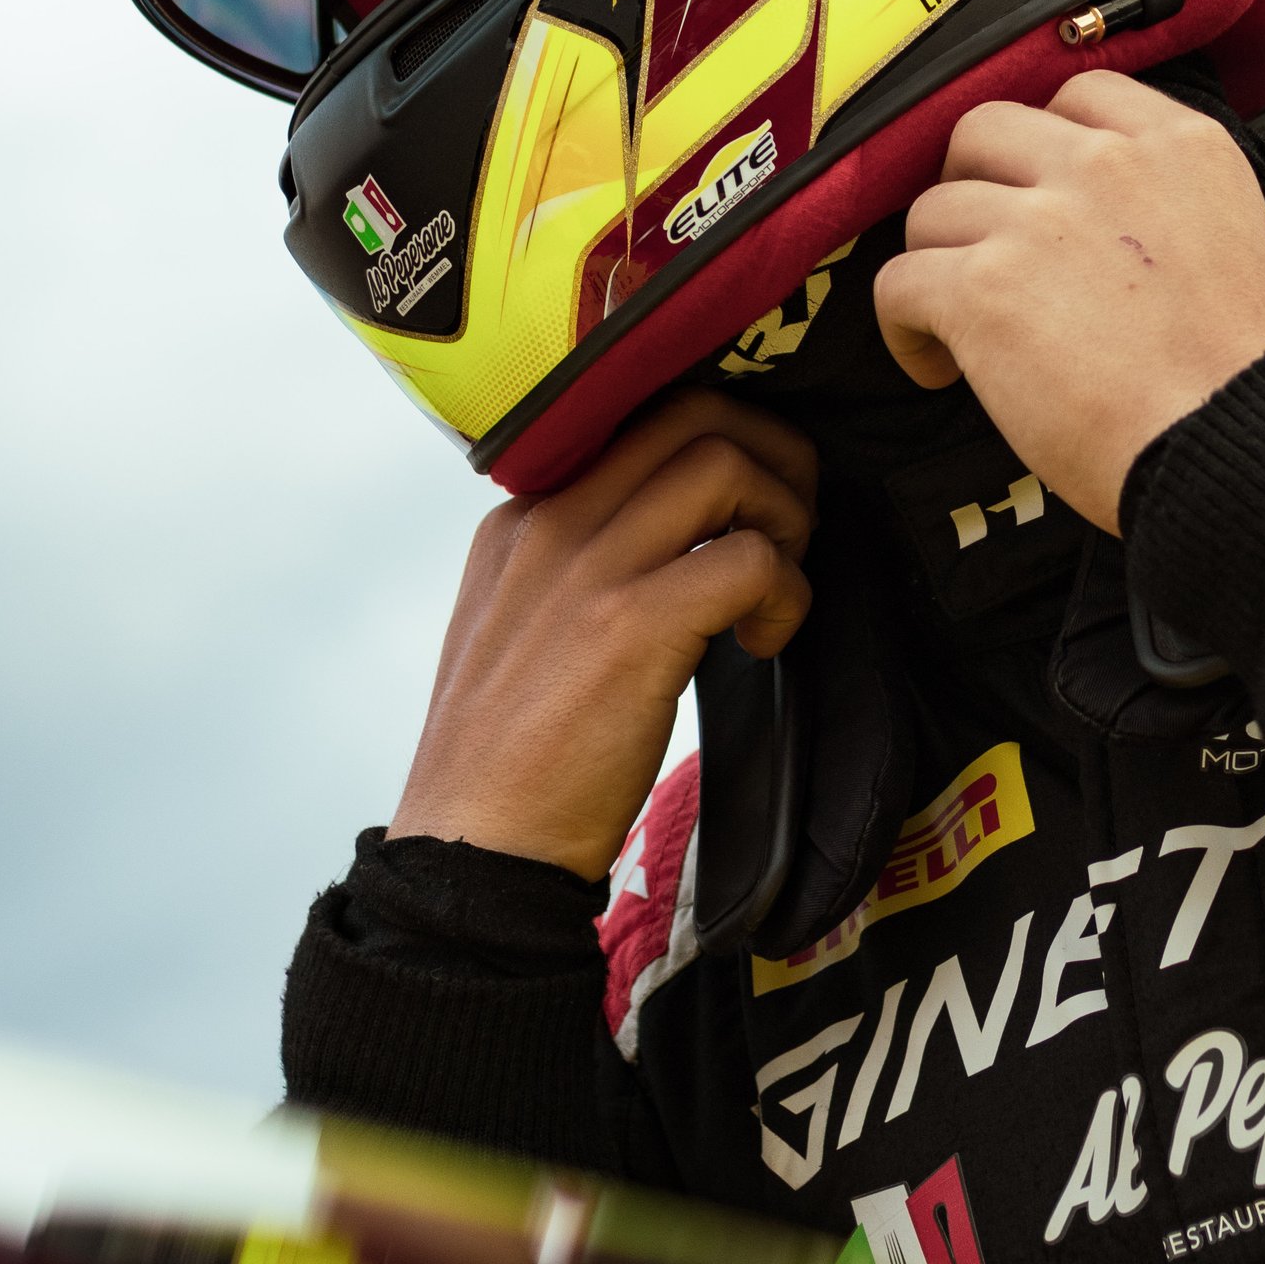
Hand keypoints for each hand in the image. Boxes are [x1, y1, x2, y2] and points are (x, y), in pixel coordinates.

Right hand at [387, 392, 816, 878]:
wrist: (474, 852)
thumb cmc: (513, 758)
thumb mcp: (519, 627)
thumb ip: (583, 566)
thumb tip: (684, 536)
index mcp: (524, 517)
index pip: (638, 413)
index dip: (722, 439)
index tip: (751, 497)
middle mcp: (552, 522)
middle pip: (692, 411)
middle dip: (773, 453)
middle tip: (790, 528)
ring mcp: (589, 570)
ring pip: (725, 464)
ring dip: (786, 518)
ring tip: (778, 590)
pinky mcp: (632, 627)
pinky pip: (749, 560)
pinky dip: (786, 595)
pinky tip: (766, 645)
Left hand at [873, 74, 1264, 531]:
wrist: (1230, 443)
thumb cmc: (1236, 379)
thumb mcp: (1234, 240)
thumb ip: (1164, 201)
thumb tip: (1094, 221)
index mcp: (1180, 147)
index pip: (1079, 94)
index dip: (1040, 143)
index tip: (1032, 185)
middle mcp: (1107, 164)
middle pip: (985, 129)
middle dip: (972, 185)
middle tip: (982, 243)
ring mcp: (1039, 220)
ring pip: (934, 209)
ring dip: (938, 263)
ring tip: (960, 322)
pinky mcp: (983, 287)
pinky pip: (899, 282)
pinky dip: (905, 328)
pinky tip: (938, 364)